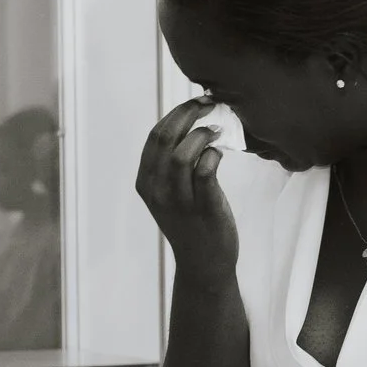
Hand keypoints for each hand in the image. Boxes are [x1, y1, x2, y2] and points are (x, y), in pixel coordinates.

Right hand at [137, 97, 238, 275]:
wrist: (204, 263)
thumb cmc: (192, 222)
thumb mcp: (170, 193)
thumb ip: (172, 164)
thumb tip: (191, 124)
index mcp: (146, 182)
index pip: (155, 136)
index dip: (176, 114)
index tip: (196, 102)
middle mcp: (157, 191)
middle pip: (166, 138)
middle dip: (188, 113)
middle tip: (210, 103)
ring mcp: (179, 201)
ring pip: (182, 154)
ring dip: (201, 134)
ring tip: (217, 130)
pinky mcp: (203, 209)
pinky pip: (205, 172)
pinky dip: (213, 154)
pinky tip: (220, 152)